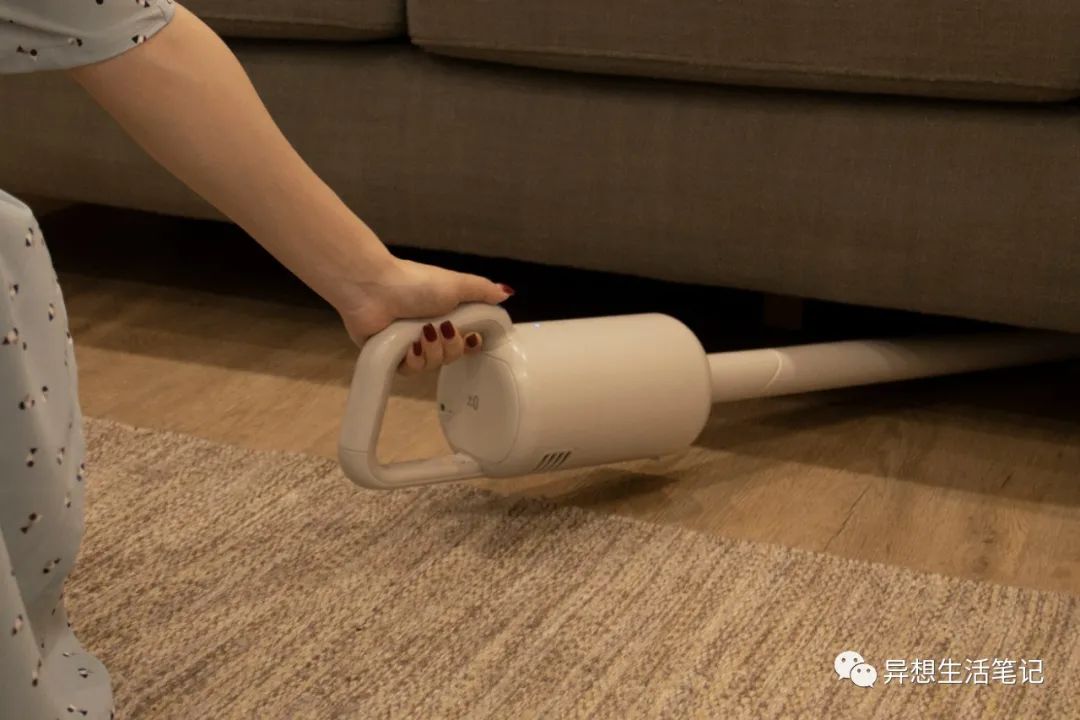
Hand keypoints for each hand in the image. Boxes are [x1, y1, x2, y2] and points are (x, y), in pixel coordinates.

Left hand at [332, 258, 513, 373]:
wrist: (373, 290)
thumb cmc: (415, 283)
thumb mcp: (457, 284)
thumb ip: (483, 290)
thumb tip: (507, 293)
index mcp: (446, 313)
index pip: (467, 338)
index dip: (472, 344)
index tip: (474, 340)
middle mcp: (429, 329)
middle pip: (453, 354)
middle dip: (452, 345)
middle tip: (443, 329)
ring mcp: (410, 344)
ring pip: (434, 365)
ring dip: (432, 351)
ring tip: (422, 334)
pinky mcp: (392, 356)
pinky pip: (412, 371)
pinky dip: (414, 359)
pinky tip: (410, 346)